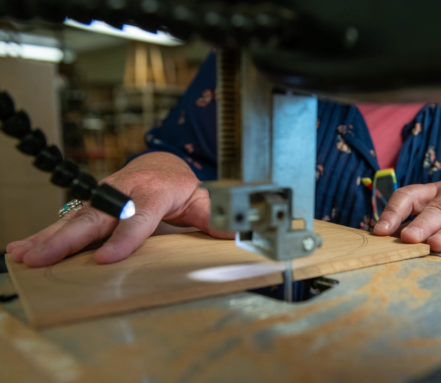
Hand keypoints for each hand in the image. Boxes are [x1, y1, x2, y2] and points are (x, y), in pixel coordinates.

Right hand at [7, 152, 231, 266]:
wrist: (161, 166)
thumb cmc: (180, 188)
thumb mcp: (202, 201)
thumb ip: (214, 217)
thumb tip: (236, 233)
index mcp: (156, 192)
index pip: (139, 216)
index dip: (124, 238)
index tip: (107, 259)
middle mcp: (125, 192)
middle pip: (96, 216)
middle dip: (69, 238)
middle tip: (44, 258)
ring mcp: (105, 197)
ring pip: (75, 217)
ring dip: (47, 237)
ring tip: (23, 255)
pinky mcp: (92, 204)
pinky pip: (66, 220)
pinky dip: (44, 234)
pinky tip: (22, 249)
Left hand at [373, 181, 440, 258]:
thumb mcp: (434, 225)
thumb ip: (413, 229)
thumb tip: (383, 242)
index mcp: (433, 192)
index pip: (409, 196)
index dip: (393, 212)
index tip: (380, 231)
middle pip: (436, 209)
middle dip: (421, 224)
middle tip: (408, 238)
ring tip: (435, 245)